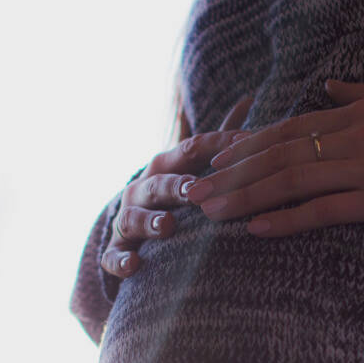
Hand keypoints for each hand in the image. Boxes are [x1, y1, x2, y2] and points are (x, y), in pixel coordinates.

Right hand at [101, 94, 254, 278]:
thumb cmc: (174, 193)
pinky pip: (114, 256)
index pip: (191, 150)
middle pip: (158, 183)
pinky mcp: (117, 250)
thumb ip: (219, 139)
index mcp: (166, 166)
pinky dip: (122, 261)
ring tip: (168, 226)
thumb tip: (249, 97)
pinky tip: (135, 266)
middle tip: (195, 190)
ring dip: (150, 221)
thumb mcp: (193, 163)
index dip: (215, 148)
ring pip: (134, 218)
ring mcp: (127, 219)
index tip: (242, 148)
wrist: (132, 229)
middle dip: (175, 186)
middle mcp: (142, 189)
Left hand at [182, 80, 363, 236]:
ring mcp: (357, 169)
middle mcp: (346, 140)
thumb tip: (329, 86)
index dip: (248, 146)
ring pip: (289, 181)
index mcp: (349, 117)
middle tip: (195, 191)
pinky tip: (256, 229)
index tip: (217, 161)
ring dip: (245, 197)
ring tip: (212, 212)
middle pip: (276, 155)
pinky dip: (287, 220)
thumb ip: (357, 93)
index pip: (286, 130)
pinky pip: (321, 211)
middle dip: (231, 175)